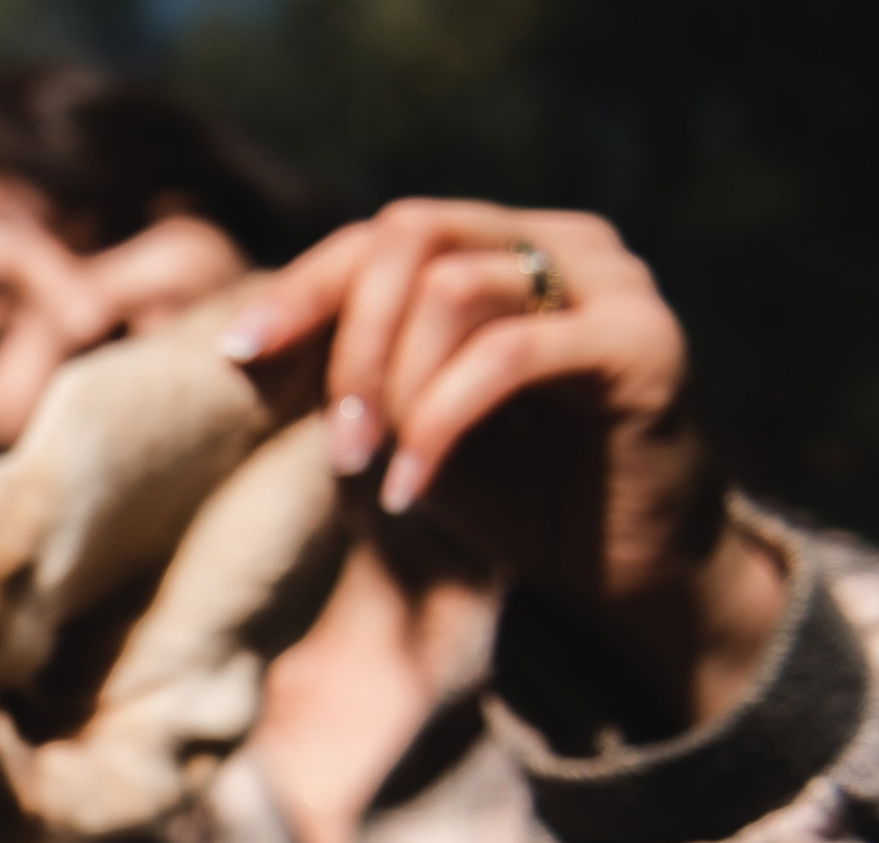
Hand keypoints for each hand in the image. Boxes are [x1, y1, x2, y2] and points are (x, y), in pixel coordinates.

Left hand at [221, 199, 784, 727]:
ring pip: (451, 289)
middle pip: (409, 235)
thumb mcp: (401, 424)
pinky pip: (506, 356)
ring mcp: (612, 282)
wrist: (623, 572)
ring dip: (392, 388)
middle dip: (349, 343)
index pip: (380, 235)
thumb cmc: (510, 494)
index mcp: (505, 244)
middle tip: (338, 446)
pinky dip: (438, 423)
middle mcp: (564, 240)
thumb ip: (341, 372)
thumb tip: (238, 347)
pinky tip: (413, 489)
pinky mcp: (641, 343)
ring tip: (377, 468)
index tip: (237, 357)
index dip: (301, 289)